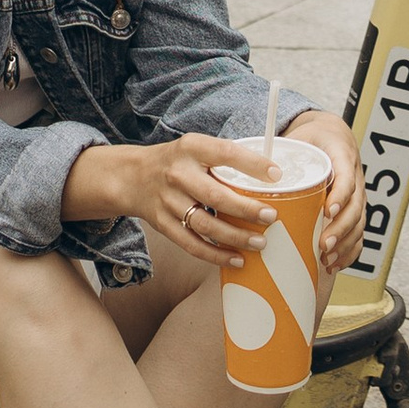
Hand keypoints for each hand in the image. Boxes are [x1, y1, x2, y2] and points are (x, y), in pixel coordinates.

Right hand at [61, 130, 279, 269]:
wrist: (132, 176)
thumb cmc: (176, 162)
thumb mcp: (195, 147)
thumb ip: (223, 159)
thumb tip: (270, 176)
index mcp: (191, 148)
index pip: (224, 152)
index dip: (252, 164)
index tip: (276, 175)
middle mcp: (177, 174)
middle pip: (215, 195)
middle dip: (246, 209)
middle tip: (271, 217)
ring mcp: (168, 201)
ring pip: (205, 224)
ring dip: (235, 236)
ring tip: (260, 242)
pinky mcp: (163, 224)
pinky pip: (192, 244)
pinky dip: (216, 255)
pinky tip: (237, 259)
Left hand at [282, 112, 366, 278]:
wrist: (332, 136)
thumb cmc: (312, 140)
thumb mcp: (298, 138)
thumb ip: (277, 153)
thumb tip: (242, 168)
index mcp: (342, 157)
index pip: (347, 178)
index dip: (340, 196)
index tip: (328, 211)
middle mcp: (354, 178)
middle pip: (355, 208)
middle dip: (340, 229)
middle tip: (322, 244)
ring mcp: (357, 196)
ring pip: (358, 224)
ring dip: (344, 244)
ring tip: (325, 258)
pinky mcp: (354, 210)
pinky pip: (358, 234)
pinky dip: (348, 251)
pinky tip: (334, 263)